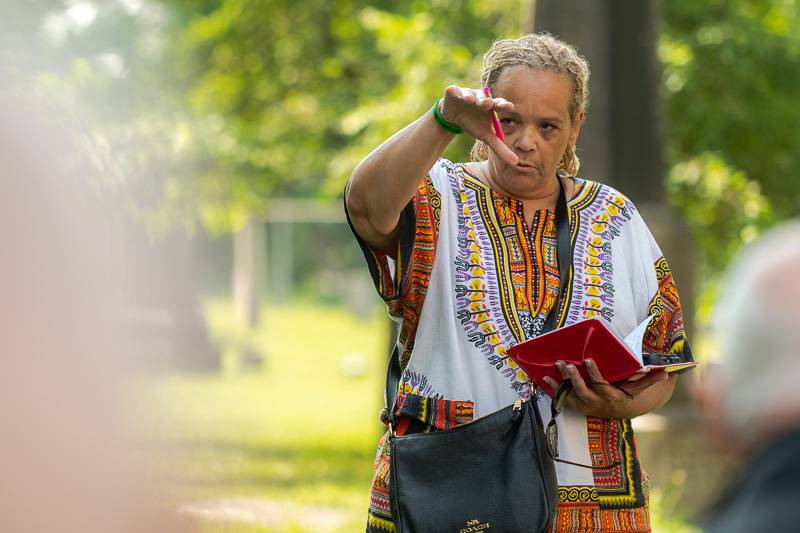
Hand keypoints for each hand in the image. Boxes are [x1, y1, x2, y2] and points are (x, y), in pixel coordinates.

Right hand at [439, 85, 517, 165]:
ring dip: (470, 97)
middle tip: (487, 104)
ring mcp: (467, 94)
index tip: (510, 107)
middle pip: (485, 98)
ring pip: (469, 94)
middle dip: (486, 101)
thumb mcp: (486, 136)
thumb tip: (516, 162)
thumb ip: (500, 148)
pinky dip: (453, 91)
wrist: (454, 116)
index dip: (504, 105)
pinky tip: (452, 91)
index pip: (499, 104)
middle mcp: (480, 98)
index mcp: (491, 106)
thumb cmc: (474, 123)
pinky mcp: (454, 92)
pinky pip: (453, 90)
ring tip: (469, 100)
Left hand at [542, 359, 668, 418]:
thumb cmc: (627, 393)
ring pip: (571, 396)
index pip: (603, 385)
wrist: (617, 411)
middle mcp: (598, 403)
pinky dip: (553, 390)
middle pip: (583, 392)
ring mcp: (585, 406)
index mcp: (613, 397)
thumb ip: (649, 379)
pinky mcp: (576, 406)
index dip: (595, 374)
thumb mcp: (639, 388)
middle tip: (566, 364)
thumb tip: (666, 372)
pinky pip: (562, 399)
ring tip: (555, 369)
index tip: (588, 360)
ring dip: (561, 384)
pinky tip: (544, 378)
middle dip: (574, 378)